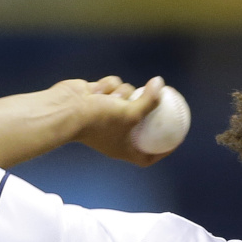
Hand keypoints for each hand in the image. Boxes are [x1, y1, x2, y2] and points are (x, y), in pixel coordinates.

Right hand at [62, 75, 176, 166]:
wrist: (65, 110)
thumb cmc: (98, 119)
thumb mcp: (130, 113)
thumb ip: (149, 101)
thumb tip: (161, 84)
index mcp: (123, 148)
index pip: (147, 156)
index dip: (163, 151)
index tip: (176, 139)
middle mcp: (116, 133)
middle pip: (141, 123)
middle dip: (150, 111)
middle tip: (166, 100)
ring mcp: (107, 114)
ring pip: (129, 95)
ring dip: (123, 93)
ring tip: (112, 98)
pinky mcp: (99, 97)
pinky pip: (114, 86)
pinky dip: (109, 85)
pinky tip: (97, 90)